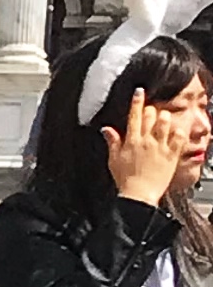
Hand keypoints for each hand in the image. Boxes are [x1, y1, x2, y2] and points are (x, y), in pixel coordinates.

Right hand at [110, 90, 186, 207]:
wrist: (139, 195)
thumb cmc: (126, 180)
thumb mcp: (113, 160)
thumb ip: (112, 142)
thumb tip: (106, 130)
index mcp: (131, 141)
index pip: (134, 115)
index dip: (137, 101)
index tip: (139, 92)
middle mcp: (146, 141)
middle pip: (150, 115)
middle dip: (151, 108)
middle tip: (151, 109)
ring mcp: (160, 147)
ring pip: (165, 122)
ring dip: (164, 117)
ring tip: (163, 118)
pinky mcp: (171, 155)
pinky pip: (179, 137)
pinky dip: (179, 131)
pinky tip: (177, 131)